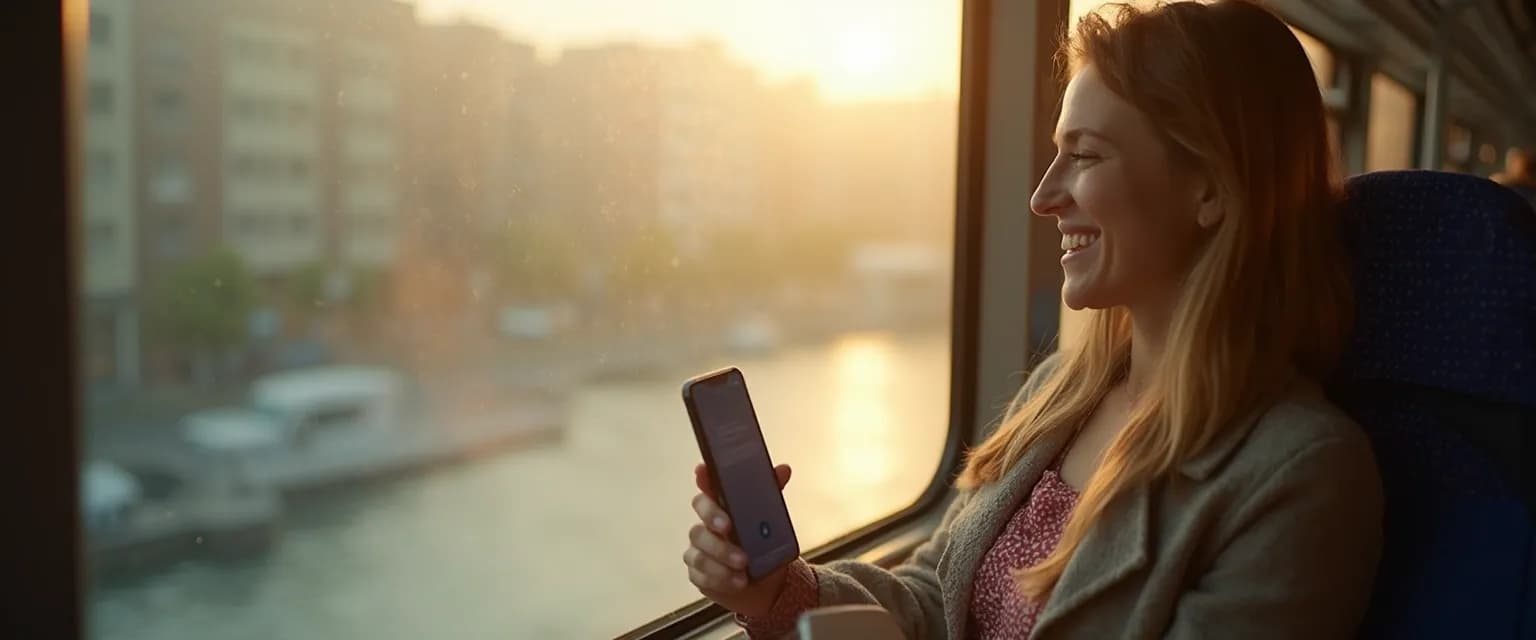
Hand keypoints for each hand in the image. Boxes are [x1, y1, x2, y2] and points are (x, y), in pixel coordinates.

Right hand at [684, 462, 794, 617]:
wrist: (768, 584)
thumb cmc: (763, 546)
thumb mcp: (772, 520)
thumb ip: (772, 494)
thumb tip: (784, 469)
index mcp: (722, 508)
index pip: (706, 487)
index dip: (702, 477)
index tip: (702, 470)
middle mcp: (706, 526)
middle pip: (700, 517)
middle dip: (713, 520)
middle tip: (728, 527)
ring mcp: (699, 551)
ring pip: (699, 551)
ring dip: (722, 557)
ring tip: (743, 566)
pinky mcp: (699, 574)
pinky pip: (702, 575)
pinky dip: (721, 578)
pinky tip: (737, 581)